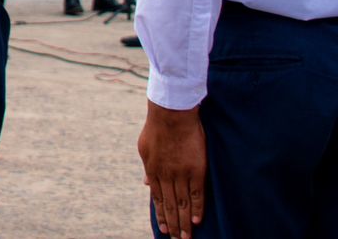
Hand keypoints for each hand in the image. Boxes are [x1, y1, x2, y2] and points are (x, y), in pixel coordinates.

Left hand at [138, 101, 206, 237]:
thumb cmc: (156, 128)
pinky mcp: (196, 170)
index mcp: (152, 171)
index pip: (157, 199)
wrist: (171, 114)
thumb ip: (147, 168)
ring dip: (184, 223)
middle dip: (173, 225)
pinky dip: (197, 209)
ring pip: (182, 204)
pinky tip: (196, 221)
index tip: (164, 230)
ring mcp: (181, 174)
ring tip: (186, 237)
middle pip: (170, 206)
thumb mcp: (144, 148)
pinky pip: (197, 194)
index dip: (161, 215)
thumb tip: (145, 183)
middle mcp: (166, 176)